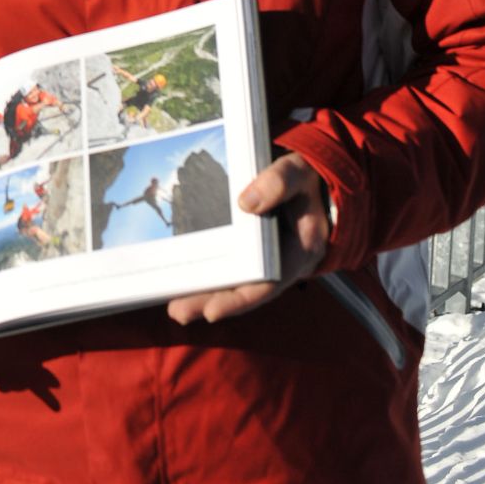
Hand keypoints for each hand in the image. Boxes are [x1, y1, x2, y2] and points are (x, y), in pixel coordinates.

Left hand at [167, 152, 329, 324]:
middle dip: (212, 302)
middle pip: (246, 290)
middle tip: (178, 312)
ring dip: (206, 295)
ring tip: (175, 306)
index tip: (212, 311)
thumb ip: (279, 182)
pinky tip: (184, 282)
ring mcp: (268, 258)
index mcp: (300, 250)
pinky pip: (232, 268)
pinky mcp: (254, 250)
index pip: (269, 283)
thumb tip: (246, 203)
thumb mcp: (298, 172)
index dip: (240, 300)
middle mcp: (284, 262)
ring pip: (236, 283)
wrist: (309, 179)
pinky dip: (210, 276)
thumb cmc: (304, 177)